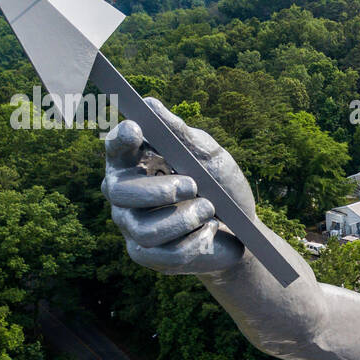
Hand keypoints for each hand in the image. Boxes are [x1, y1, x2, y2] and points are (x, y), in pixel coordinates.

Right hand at [102, 98, 253, 274]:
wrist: (243, 233)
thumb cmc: (222, 188)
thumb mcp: (209, 157)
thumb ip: (181, 134)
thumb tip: (150, 104)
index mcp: (137, 164)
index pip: (116, 149)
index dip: (120, 139)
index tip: (137, 130)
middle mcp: (125, 195)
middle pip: (118, 192)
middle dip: (158, 190)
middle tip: (193, 184)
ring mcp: (132, 226)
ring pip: (143, 228)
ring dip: (183, 218)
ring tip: (209, 209)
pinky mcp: (146, 255)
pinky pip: (162, 253)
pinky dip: (193, 242)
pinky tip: (208, 231)